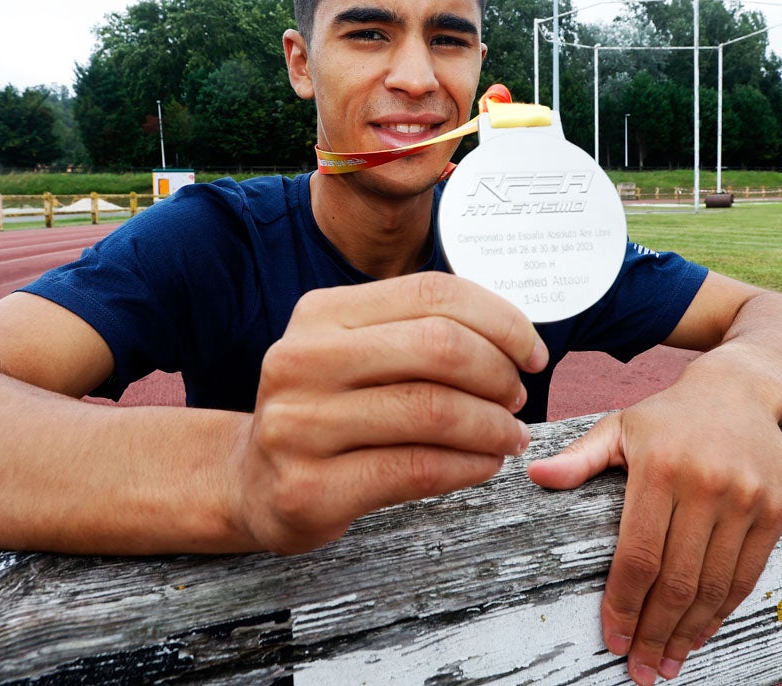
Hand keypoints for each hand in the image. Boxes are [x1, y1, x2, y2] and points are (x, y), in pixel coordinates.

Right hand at [232, 271, 547, 553]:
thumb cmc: (325, 411)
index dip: (500, 319)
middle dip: (498, 373)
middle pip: (439, 347)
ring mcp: (299, 426)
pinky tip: (482, 464)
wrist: (251, 481)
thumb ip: (416, 330)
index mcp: (320, 313)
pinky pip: (417, 470)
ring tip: (508, 436)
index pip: (432, 293)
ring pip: (433, 411)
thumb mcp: (353, 350)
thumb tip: (514, 336)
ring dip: (492, 426)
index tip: (531, 352)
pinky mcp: (310, 488)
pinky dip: (468, 466)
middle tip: (516, 397)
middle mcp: (301, 360)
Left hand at [527, 375, 781, 683]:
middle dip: (655, 633)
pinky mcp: (775, 509)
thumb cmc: (668, 416)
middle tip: (641, 669)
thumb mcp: (619, 426)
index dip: (623, 605)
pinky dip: (723, 610)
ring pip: (713, 585)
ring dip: (689, 633)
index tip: (613, 640)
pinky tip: (702, 631)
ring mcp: (745, 499)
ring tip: (670, 663)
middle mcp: (706, 485)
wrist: (740, 390)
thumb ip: (580, 459)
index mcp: (660, 468)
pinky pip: (746, 574)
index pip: (638, 555)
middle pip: (676, 580)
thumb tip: (534, 474)